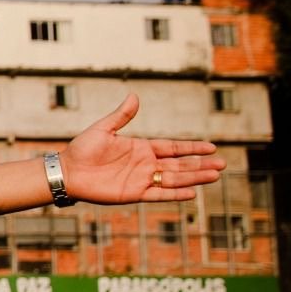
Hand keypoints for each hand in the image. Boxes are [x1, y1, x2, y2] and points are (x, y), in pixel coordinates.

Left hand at [62, 94, 225, 203]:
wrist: (68, 171)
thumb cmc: (82, 149)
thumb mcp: (103, 129)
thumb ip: (121, 116)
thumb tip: (134, 96)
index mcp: (141, 148)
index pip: (173, 148)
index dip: (192, 148)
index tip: (212, 147)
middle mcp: (145, 164)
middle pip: (179, 165)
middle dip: (200, 164)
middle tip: (222, 164)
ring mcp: (141, 180)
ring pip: (173, 180)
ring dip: (193, 178)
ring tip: (214, 176)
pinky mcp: (133, 194)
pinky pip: (158, 195)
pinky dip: (174, 194)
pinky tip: (192, 193)